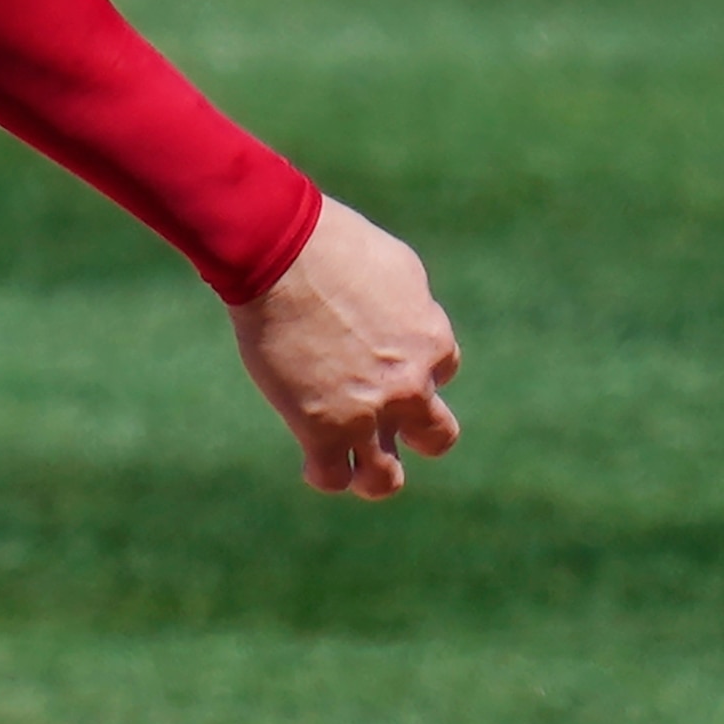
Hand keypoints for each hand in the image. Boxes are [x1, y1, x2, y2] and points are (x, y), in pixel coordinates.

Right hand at [227, 197, 461, 498]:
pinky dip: (323, 475)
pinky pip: (331, 477)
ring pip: (385, 479)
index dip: (413, 364)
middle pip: (436, 436)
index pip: (442, 370)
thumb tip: (406, 318)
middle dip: (414, 430)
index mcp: (432, 342)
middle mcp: (409, 387)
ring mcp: (367, 415)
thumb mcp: (397, 267)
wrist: (281, 255)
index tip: (380, 353)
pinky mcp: (320, 429)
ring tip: (354, 466)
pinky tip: (310, 462)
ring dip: (375, 475)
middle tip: (382, 416)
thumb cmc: (334, 244)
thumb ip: (411, 304)